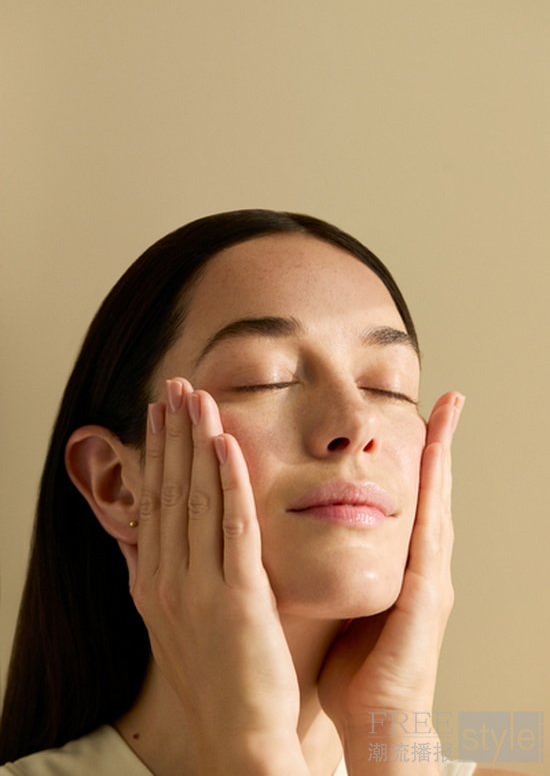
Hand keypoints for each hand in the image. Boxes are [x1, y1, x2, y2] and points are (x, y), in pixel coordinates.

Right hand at [118, 379, 306, 772]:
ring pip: (197, 499)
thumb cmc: (214, 679)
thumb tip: (146, 542)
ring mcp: (199, 587)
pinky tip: (229, 444)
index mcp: (153, 584)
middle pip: (170, 490)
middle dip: (173, 433)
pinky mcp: (237, 597)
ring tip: (199, 397)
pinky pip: (234, 526)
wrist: (238, 735)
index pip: (154, 502)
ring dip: (197, 443)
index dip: (158, 453)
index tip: (160, 413)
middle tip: (177, 386)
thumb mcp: (171, 626)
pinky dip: (230, 481)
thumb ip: (159, 578)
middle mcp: (168, 580)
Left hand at [317, 391, 464, 732]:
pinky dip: (435, 496)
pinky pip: (431, 535)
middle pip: (431, 493)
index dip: (415, 461)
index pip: (408, 501)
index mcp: (400, 568)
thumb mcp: (345, 607)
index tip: (416, 418)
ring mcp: (431, 579)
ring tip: (447, 414)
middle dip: (439, 446)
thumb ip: (339, 573)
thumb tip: (311, 546)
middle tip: (448, 401)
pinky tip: (436, 463)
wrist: (377, 726)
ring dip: (444, 458)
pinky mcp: (427, 596)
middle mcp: (422, 567)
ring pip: (437, 505)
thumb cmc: (357, 672)